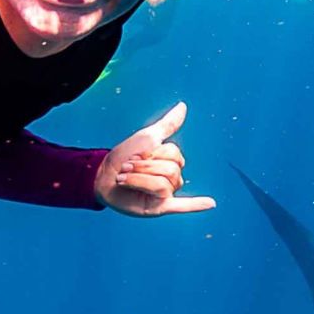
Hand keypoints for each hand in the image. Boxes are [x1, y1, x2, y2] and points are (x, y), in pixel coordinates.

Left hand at [95, 101, 216, 217]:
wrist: (103, 175)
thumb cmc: (124, 156)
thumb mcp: (147, 137)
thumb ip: (168, 125)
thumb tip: (183, 106)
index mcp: (172, 161)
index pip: (173, 154)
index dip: (151, 153)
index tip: (134, 155)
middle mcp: (173, 178)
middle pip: (170, 170)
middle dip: (143, 167)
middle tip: (126, 168)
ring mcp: (167, 194)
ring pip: (164, 185)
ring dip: (138, 180)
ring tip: (124, 179)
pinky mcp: (160, 207)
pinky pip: (182, 206)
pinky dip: (196, 205)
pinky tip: (211, 204)